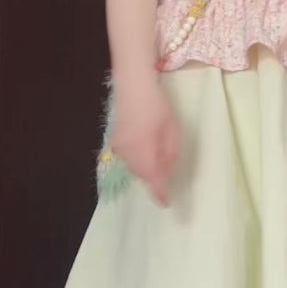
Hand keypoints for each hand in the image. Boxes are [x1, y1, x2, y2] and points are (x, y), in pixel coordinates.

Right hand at [111, 77, 179, 206]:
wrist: (132, 83)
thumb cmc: (157, 105)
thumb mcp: (172, 130)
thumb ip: (170, 154)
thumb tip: (166, 170)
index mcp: (144, 150)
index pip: (153, 179)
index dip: (159, 193)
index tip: (165, 204)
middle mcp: (129, 153)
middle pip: (143, 174)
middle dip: (154, 175)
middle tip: (166, 164)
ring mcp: (119, 147)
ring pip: (135, 167)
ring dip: (146, 166)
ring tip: (155, 147)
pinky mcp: (114, 141)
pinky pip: (128, 158)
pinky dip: (138, 158)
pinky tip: (144, 143)